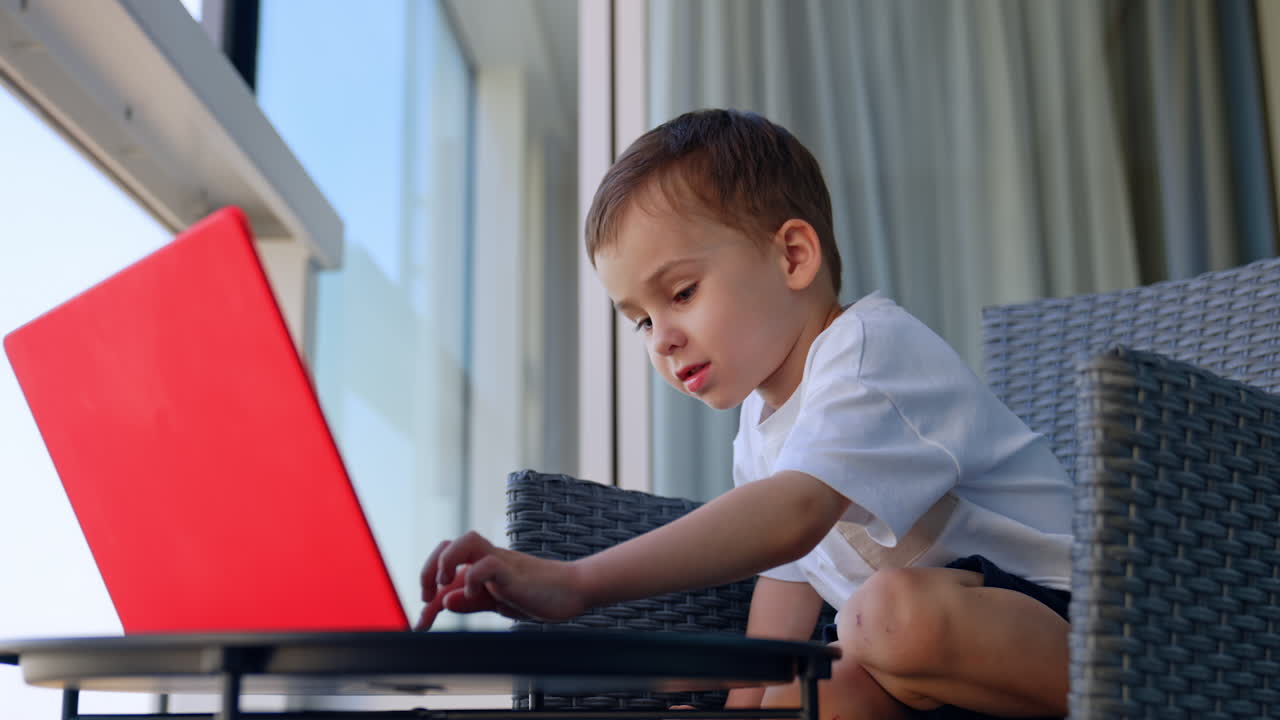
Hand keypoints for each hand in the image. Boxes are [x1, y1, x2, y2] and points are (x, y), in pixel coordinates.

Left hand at [415, 531, 586, 629]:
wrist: (573, 590)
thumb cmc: (539, 594)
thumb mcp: (497, 603)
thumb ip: (472, 601)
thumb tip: (445, 603)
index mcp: (482, 566)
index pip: (445, 571)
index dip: (428, 597)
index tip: (421, 624)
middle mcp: (488, 559)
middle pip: (448, 544)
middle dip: (428, 569)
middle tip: (426, 596)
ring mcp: (501, 562)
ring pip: (466, 542)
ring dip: (446, 561)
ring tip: (443, 584)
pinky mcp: (513, 571)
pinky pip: (488, 563)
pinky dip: (473, 578)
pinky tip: (473, 594)